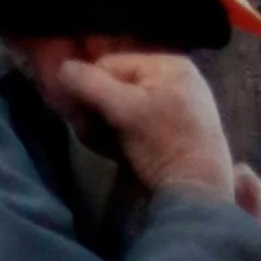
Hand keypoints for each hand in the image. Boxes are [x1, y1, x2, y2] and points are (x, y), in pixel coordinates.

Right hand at [50, 48, 234, 203]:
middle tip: (88, 133)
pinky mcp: (166, 136)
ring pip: (119, 109)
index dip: (89, 86)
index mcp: (170, 65)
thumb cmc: (165, 145)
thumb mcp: (126, 111)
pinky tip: (115, 155)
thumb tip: (62, 67)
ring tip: (104, 148)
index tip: (77, 114)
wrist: (197, 196)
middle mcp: (173, 81)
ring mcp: (171, 110)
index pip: (112, 63)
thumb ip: (91, 85)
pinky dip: (117, 140)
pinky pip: (130, 127)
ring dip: (103, 128)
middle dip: (96, 111)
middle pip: (114, 87)